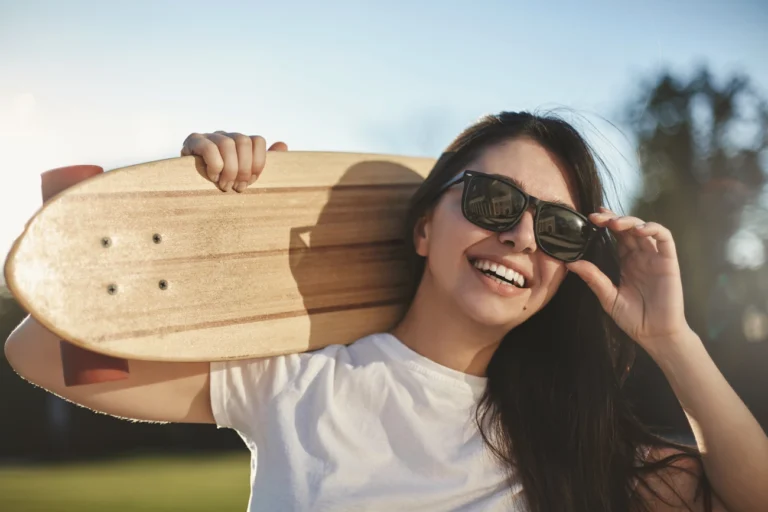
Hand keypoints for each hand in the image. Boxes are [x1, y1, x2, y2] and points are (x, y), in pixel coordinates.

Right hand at [180, 132, 287, 191]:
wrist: (190, 189)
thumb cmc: (222, 183)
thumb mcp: (244, 175)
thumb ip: (263, 161)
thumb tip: (283, 145)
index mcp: (240, 142)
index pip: (257, 140)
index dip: (258, 163)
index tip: (252, 181)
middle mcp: (226, 135)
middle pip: (243, 141)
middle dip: (244, 169)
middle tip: (238, 188)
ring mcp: (209, 136)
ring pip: (227, 144)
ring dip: (229, 170)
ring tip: (225, 186)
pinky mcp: (193, 141)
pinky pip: (209, 147)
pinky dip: (215, 165)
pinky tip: (212, 177)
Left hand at [565, 207, 693, 355]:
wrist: (654, 334)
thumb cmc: (632, 318)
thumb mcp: (607, 296)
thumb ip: (593, 278)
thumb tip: (570, 262)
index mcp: (626, 262)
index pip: (616, 236)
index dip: (605, 223)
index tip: (589, 217)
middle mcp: (640, 256)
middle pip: (628, 228)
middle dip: (613, 218)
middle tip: (597, 217)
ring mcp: (655, 257)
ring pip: (644, 228)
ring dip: (630, 220)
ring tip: (613, 223)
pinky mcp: (669, 262)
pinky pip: (665, 238)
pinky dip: (653, 229)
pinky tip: (639, 230)